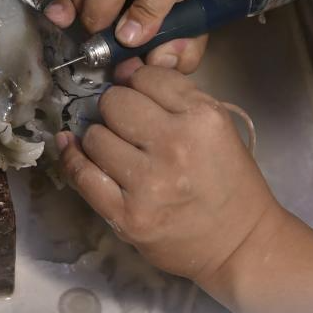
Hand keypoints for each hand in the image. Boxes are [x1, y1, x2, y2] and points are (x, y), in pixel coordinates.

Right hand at [45, 0, 243, 73]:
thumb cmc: (180, 3)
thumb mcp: (192, 31)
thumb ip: (181, 52)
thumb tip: (156, 62)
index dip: (144, 12)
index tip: (127, 39)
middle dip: (99, 13)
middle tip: (98, 37)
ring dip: (80, 5)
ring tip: (89, 25)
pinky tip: (72, 11)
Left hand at [57, 66, 276, 281]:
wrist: (240, 243)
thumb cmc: (228, 180)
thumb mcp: (215, 127)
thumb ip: (172, 94)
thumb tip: (123, 68)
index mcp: (202, 118)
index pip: (147, 77)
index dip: (138, 82)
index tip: (139, 95)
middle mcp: (175, 146)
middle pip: (115, 102)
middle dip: (116, 108)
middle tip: (127, 125)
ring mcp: (149, 183)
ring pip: (95, 136)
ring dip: (100, 138)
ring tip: (116, 149)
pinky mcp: (127, 215)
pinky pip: (82, 175)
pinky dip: (72, 158)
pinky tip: (73, 148)